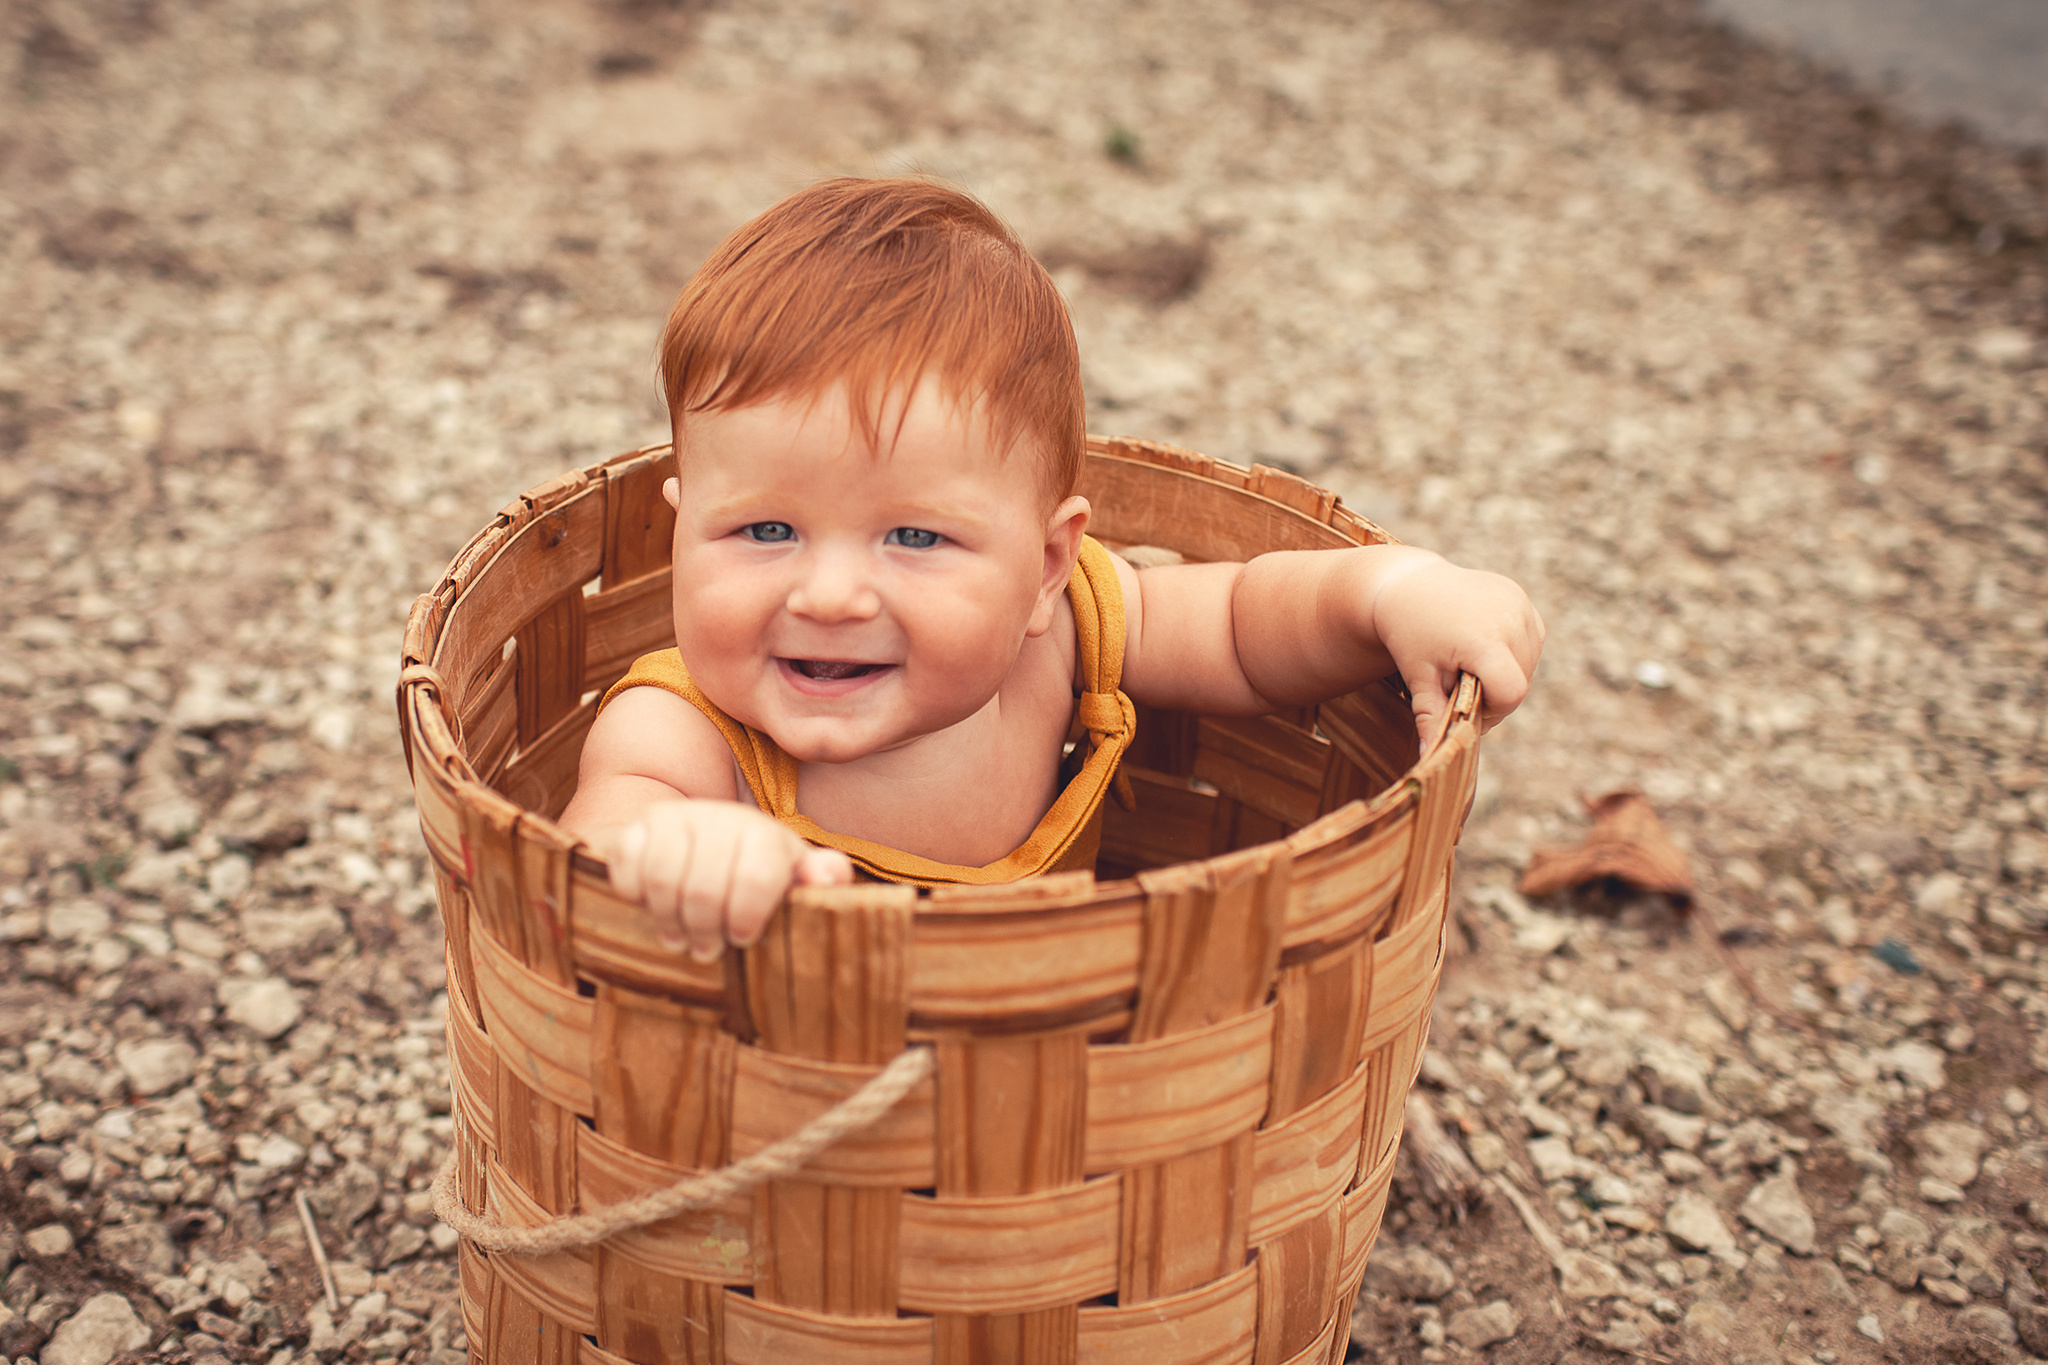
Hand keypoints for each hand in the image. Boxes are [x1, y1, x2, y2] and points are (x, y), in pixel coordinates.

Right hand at [597, 800, 853, 959]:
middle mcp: (720, 817)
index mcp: (764, 835)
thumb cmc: (753, 875)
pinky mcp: (637, 827)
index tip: (744, 936)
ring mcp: (676, 818)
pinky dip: (635, 895)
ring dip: (670, 919)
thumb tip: (828, 875)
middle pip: (705, 888)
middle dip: (705, 930)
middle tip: (707, 950)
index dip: (747, 918)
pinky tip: (652, 905)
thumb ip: (820, 879)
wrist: (699, 840)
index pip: (756, 877)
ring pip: (664, 879)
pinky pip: (628, 867)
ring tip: (679, 937)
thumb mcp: (791, 880)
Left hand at [1370, 556, 1544, 739]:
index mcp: (1484, 639)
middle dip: (1494, 693)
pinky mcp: (1519, 596)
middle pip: (1520, 680)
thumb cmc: (1408, 634)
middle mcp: (1508, 618)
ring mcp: (1517, 604)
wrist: (1405, 584)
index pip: (1511, 693)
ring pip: (1528, 662)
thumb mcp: (1418, 677)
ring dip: (1505, 671)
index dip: (1492, 710)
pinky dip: (1512, 650)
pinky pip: (1529, 638)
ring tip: (1468, 662)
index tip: (1466, 709)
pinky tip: (1482, 643)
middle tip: (1459, 686)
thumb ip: (1431, 717)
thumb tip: (1430, 761)